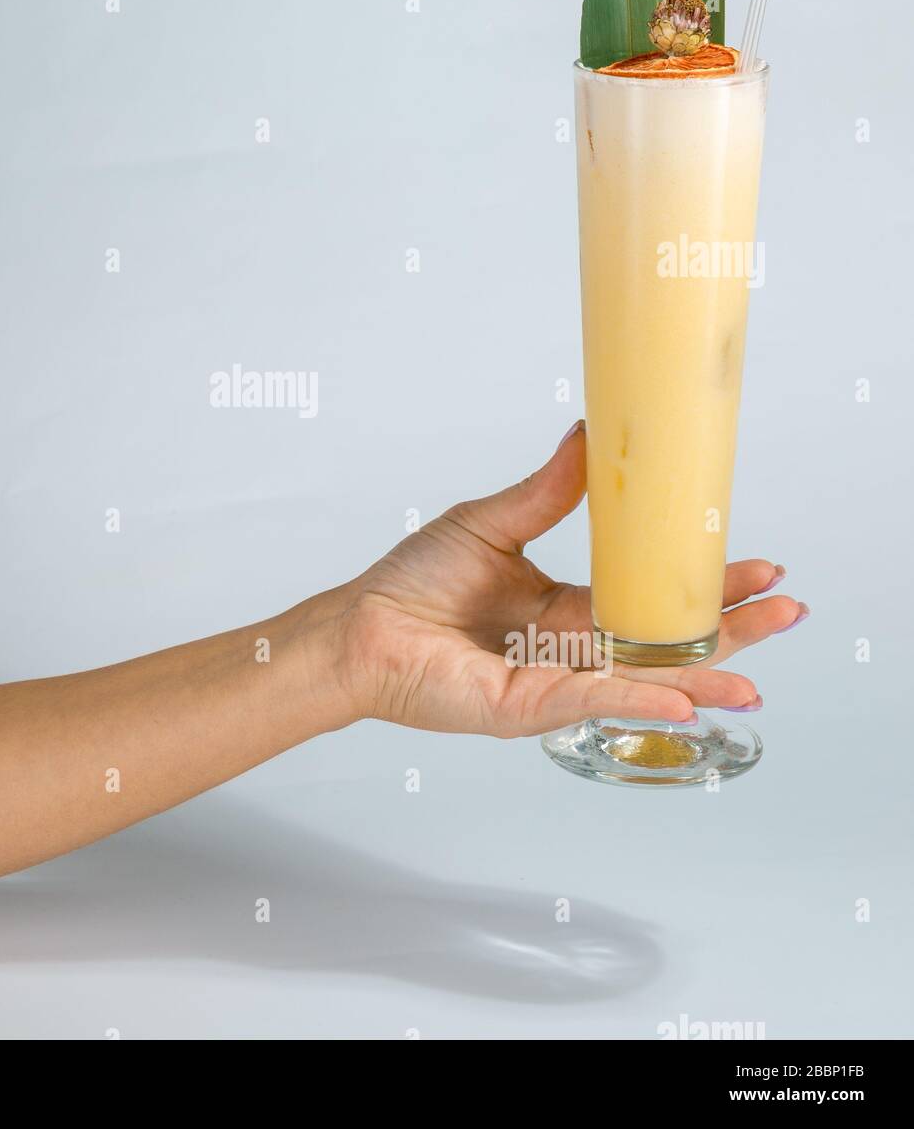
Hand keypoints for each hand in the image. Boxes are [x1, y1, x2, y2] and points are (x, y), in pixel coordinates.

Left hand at [332, 422, 804, 736]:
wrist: (359, 624)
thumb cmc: (412, 581)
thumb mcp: (491, 523)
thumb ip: (547, 492)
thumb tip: (589, 436)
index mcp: (564, 606)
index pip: (648, 598)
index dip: (701, 585)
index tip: (755, 566)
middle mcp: (567, 648)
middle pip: (660, 642)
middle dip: (726, 631)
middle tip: (784, 611)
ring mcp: (551, 682)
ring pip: (638, 680)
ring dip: (700, 679)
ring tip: (754, 680)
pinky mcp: (524, 707)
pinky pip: (588, 701)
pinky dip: (637, 700)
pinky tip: (684, 699)